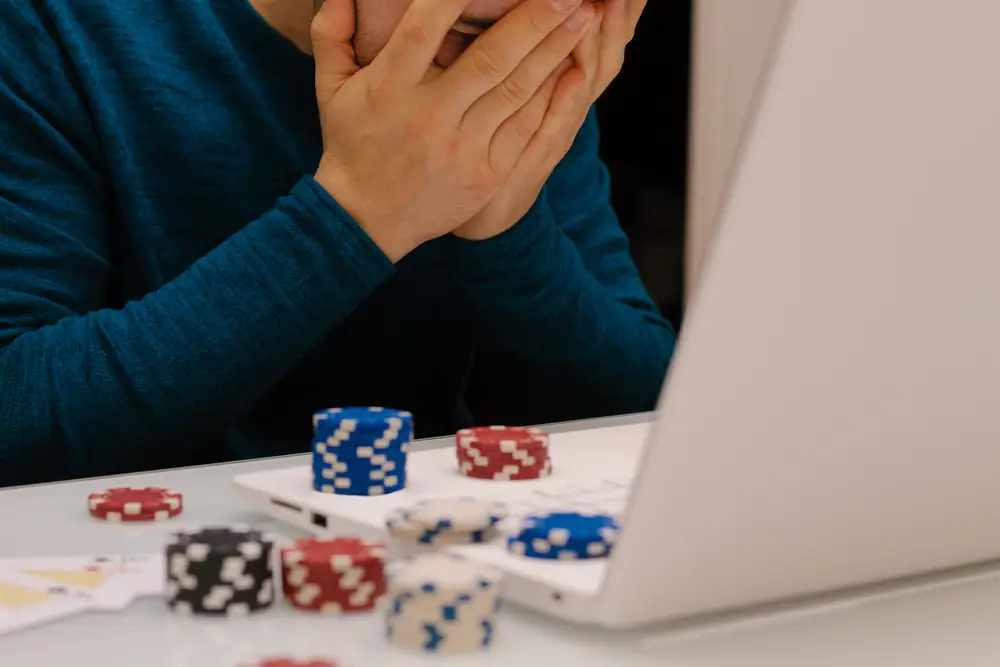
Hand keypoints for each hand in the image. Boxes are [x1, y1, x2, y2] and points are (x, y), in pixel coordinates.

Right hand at [309, 0, 596, 261]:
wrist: (366, 220)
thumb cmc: (351, 144)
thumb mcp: (331, 89)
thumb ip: (331, 33)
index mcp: (389, 88)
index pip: (425, 28)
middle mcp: (429, 116)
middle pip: (491, 58)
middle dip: (535, 18)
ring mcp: (462, 148)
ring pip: (518, 90)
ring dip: (555, 49)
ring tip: (583, 16)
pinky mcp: (487, 173)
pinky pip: (526, 127)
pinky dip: (553, 96)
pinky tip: (575, 68)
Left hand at [454, 0, 646, 240]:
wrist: (486, 209)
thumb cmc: (495, 143)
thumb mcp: (514, 89)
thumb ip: (524, 50)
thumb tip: (525, 16)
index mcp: (567, 85)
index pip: (604, 37)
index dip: (621, 11)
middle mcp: (570, 105)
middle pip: (607, 53)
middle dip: (618, 16)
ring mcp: (556, 132)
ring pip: (587, 83)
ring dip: (597, 44)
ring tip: (605, 7)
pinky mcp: (535, 160)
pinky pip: (556, 127)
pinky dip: (568, 101)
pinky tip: (576, 74)